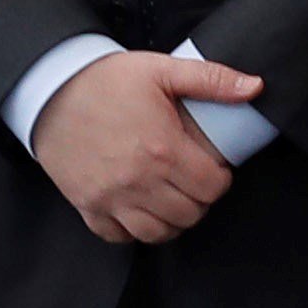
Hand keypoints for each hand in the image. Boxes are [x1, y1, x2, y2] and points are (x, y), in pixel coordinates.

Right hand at [28, 49, 258, 244]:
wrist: (51, 90)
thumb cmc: (107, 81)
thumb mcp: (163, 70)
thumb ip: (213, 79)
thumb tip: (255, 87)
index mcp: (163, 150)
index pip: (212, 187)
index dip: (220, 179)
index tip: (214, 167)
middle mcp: (137, 180)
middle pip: (189, 214)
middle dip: (200, 200)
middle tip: (196, 182)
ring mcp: (109, 197)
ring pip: (157, 232)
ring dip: (173, 219)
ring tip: (174, 198)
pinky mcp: (86, 205)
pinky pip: (117, 237)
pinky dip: (133, 230)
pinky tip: (142, 208)